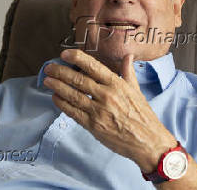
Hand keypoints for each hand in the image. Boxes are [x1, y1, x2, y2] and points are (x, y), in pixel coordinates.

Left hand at [43, 49, 175, 171]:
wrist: (148, 142)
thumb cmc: (143, 116)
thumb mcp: (137, 91)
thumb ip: (128, 72)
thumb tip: (128, 56)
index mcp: (117, 84)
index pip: (93, 66)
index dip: (77, 58)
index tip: (65, 54)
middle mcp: (107, 95)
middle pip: (78, 80)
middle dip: (60, 72)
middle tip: (49, 68)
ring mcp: (99, 111)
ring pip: (73, 95)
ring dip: (57, 86)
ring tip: (47, 80)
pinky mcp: (94, 126)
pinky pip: (73, 112)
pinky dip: (62, 104)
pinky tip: (55, 98)